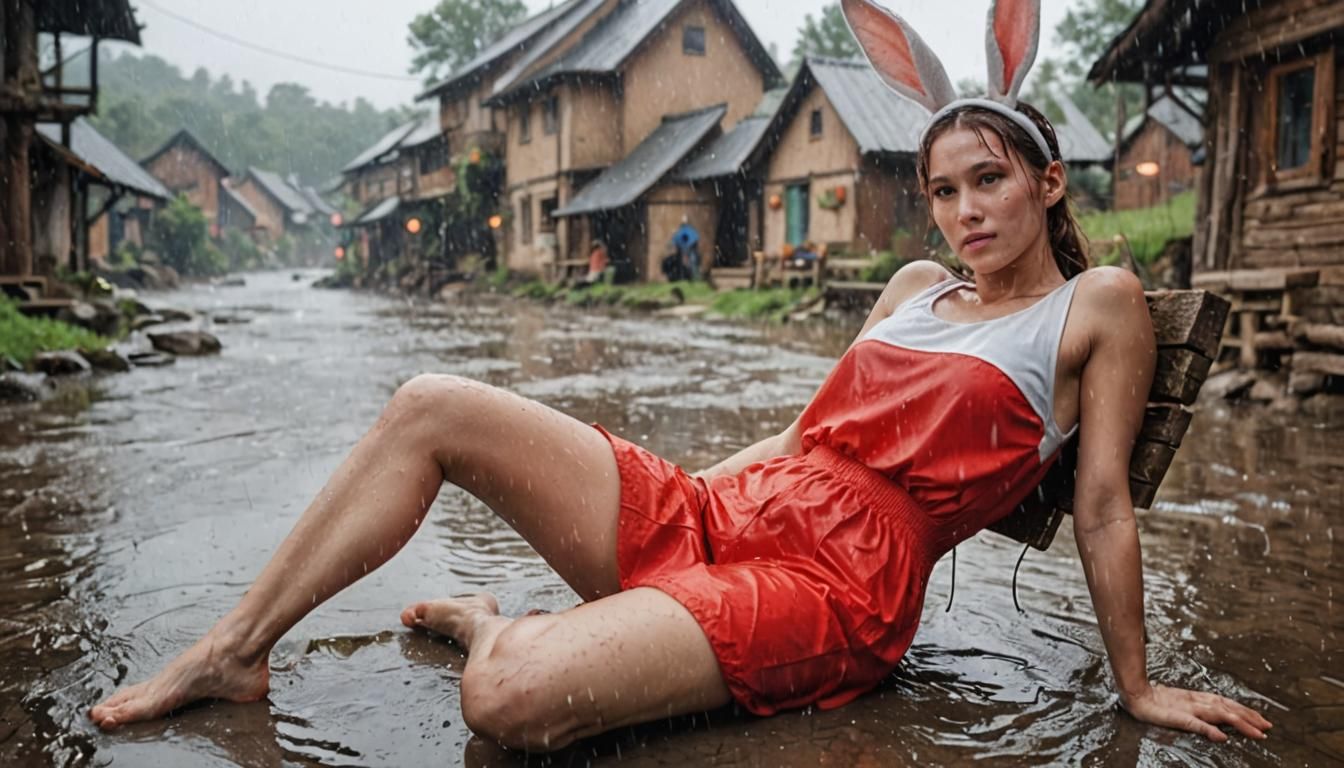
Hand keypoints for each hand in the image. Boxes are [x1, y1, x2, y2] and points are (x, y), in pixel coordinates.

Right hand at [1121, 683, 1271, 741]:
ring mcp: (1188, 708)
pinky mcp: (1177, 716)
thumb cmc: (1155, 702)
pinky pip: (1196, 724)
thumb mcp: (1179, 706)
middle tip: (1268, 727)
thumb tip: (1216, 723)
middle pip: (1229, 708)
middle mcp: (1197, 702)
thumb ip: (1196, 711)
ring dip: (1239, 723)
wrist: (1133, 695)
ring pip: (1220, 714)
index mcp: (1198, 699)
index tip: (1263, 721)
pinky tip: (1221, 736)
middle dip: (1250, 718)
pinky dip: (1210, 729)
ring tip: (1257, 732)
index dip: (1246, 711)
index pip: (1227, 703)